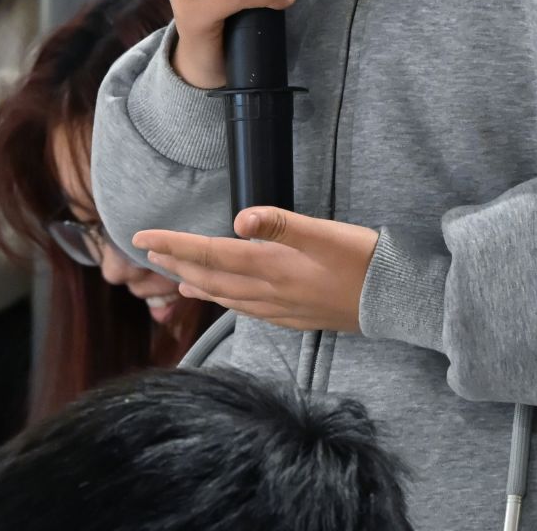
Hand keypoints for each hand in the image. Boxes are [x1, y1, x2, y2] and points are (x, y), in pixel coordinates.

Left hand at [135, 207, 377, 331]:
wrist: (393, 300)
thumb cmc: (363, 259)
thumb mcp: (325, 233)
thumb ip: (281, 225)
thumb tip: (238, 221)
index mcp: (271, 267)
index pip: (209, 253)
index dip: (174, 244)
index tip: (143, 236)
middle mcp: (269, 292)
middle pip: (211, 277)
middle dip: (176, 262)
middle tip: (149, 251)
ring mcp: (281, 308)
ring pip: (226, 297)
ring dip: (197, 284)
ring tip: (176, 277)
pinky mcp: (295, 316)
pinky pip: (248, 310)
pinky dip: (226, 301)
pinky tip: (227, 299)